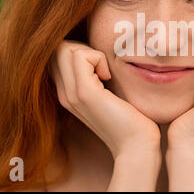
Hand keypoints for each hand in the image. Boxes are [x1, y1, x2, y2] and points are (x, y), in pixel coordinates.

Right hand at [48, 40, 160, 158]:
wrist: (136, 145)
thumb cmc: (130, 118)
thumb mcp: (109, 92)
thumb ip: (97, 76)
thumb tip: (99, 54)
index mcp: (68, 93)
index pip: (57, 55)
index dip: (79, 50)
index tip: (100, 66)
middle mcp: (64, 94)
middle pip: (58, 49)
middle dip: (83, 48)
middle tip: (103, 66)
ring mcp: (71, 94)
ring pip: (65, 49)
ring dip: (91, 52)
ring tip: (106, 72)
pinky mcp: (85, 94)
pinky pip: (81, 57)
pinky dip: (98, 58)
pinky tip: (109, 77)